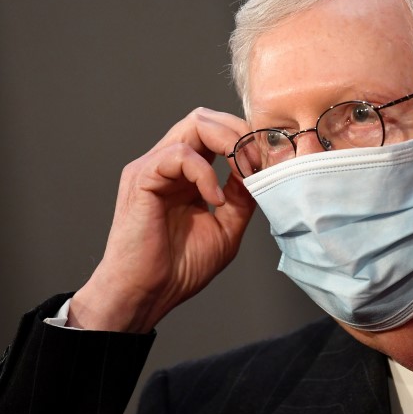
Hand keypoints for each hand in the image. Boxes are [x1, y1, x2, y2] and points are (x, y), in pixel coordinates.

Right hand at [69, 108, 256, 331]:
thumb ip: (241, 197)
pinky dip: (205, 172)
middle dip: (241, 133)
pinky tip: (214, 199)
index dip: (246, 140)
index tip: (270, 163)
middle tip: (260, 161)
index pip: (216, 132)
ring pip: (195, 124)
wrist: (145, 295)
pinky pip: (179, 153)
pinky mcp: (141, 178)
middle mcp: (167, 164)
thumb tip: (261, 170)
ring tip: (245, 173)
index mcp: (185, 174)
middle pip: (207, 118)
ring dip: (229, 144)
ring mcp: (152, 167)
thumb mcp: (225, 228)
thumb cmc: (178, 269)